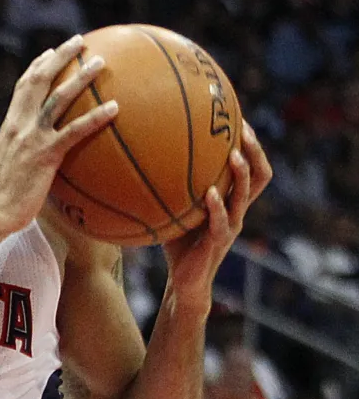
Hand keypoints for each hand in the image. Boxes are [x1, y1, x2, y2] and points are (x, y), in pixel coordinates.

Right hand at [0, 34, 120, 234]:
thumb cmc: (1, 196)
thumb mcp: (9, 164)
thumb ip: (23, 151)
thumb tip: (39, 154)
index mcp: (10, 125)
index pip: (22, 86)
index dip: (38, 65)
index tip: (53, 52)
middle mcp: (19, 125)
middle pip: (39, 80)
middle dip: (60, 57)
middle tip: (81, 42)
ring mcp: (32, 138)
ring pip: (58, 98)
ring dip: (81, 77)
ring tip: (100, 62)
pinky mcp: (45, 155)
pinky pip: (74, 130)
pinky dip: (95, 117)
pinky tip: (115, 107)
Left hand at [162, 122, 271, 313]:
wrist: (184, 281)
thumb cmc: (177, 243)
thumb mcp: (174, 210)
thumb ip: (168, 188)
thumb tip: (139, 158)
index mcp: (230, 200)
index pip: (250, 166)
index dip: (250, 143)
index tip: (238, 117)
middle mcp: (237, 210)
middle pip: (259, 175)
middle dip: (255, 150)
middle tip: (244, 129)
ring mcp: (231, 225)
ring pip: (245, 195)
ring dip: (240, 173)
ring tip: (233, 154)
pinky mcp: (219, 242)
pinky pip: (222, 221)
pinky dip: (217, 206)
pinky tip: (208, 194)